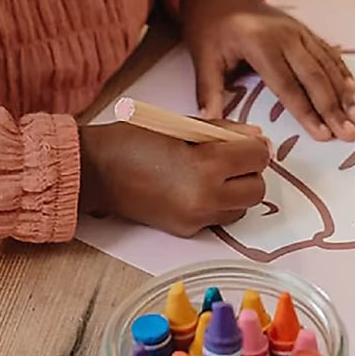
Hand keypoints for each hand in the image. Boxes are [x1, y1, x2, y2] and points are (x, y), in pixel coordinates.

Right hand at [78, 121, 269, 237]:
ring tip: (210, 173)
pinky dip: (217, 204)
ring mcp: (196, 219)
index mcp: (206, 166)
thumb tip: (257, 137)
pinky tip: (195, 187)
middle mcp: (206, 198)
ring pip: (242, 208)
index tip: (240, 141)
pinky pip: (220, 218)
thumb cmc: (134, 140)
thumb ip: (225, 131)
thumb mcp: (183, 125)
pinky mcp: (186, 231)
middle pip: (257, 188)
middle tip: (228, 158)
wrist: (97, 172)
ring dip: (236, 190)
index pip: (257, 157)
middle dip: (248, 171)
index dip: (252, 146)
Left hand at [180, 0, 354, 141]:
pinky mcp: (304, 30)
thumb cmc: (210, 29)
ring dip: (344, 94)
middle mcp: (285, 36)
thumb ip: (208, 92)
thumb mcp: (202, 58)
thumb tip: (209, 125)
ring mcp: (298, 30)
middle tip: (350, 134)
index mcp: (260, 44)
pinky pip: (327, 53)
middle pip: (314, 77)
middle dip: (334, 108)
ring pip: (326, 66)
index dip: (306, 113)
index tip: (323, 135)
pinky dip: (341, 73)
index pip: (287, 86)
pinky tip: (353, 91)